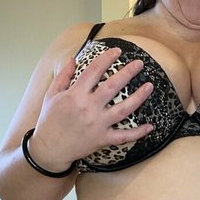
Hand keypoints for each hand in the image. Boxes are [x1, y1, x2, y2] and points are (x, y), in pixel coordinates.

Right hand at [29, 48, 153, 171]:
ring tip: (149, 86)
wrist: (50, 149)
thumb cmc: (49, 120)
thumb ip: (63, 76)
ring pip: (124, 109)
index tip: (117, 50)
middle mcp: (89, 108)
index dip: (107, 58)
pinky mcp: (102, 139)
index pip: (94, 70)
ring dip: (139, 97)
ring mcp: (98, 124)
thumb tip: (73, 58)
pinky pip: (124, 136)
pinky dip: (138, 133)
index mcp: (76, 94)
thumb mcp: (51, 95)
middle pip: (113, 86)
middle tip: (139, 63)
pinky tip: (150, 126)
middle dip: (128, 72)